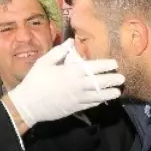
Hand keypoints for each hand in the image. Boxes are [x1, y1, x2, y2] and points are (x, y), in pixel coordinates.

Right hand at [6, 40, 123, 127]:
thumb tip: (71, 42)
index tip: (115, 64)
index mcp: (72, 72)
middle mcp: (78, 85)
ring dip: (109, 93)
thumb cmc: (36, 80)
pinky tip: (104, 99)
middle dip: (112, 80)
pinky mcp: (74, 108)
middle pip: (100, 82)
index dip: (106, 65)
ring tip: (118, 92)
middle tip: (122, 78)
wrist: (28, 104)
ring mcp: (77, 98)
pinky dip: (98, 101)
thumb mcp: (45, 62)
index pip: (94, 67)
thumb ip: (59, 51)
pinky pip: (90, 104)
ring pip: (98, 95)